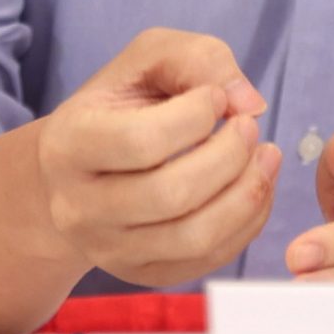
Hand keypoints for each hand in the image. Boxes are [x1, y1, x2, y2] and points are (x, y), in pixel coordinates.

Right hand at [32, 27, 281, 288]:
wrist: (81, 170)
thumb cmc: (120, 106)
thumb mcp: (148, 59)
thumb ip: (198, 59)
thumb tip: (249, 102)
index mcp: (68, 145)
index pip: (142, 141)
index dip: (195, 116)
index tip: (214, 97)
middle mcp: (78, 208)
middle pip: (171, 194)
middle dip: (229, 156)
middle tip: (249, 127)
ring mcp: (108, 250)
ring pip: (193, 237)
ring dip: (247, 193)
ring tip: (265, 156)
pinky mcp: (141, 275)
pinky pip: (206, 260)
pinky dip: (247, 223)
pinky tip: (254, 187)